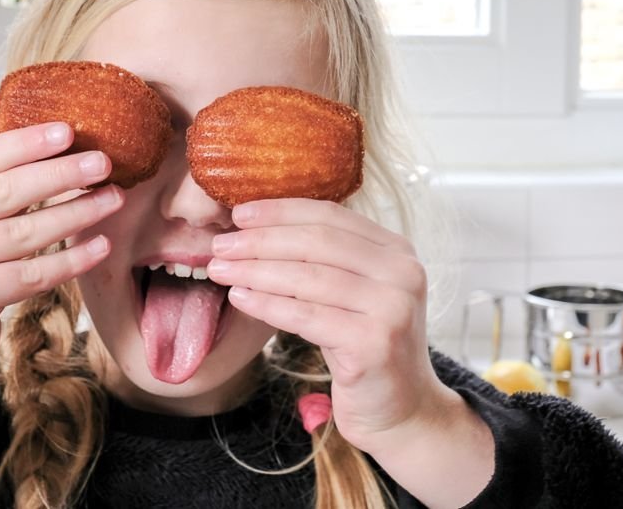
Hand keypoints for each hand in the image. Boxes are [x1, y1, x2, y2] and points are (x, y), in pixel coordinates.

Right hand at [0, 121, 124, 392]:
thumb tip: (59, 154)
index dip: (27, 143)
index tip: (69, 130)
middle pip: (5, 192)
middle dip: (60, 174)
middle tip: (103, 162)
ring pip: (23, 233)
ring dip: (76, 214)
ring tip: (112, 199)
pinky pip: (29, 275)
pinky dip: (70, 260)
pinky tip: (100, 247)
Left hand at [206, 198, 454, 452]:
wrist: (402, 410)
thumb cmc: (364, 346)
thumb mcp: (351, 294)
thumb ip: (322, 261)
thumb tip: (252, 230)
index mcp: (397, 251)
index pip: (331, 216)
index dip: (281, 211)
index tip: (239, 213)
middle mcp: (402, 273)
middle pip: (317, 243)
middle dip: (261, 240)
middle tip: (221, 245)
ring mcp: (391, 309)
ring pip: (309, 278)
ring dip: (256, 271)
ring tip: (220, 269)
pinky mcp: (374, 344)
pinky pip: (307, 317)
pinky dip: (268, 304)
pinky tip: (240, 298)